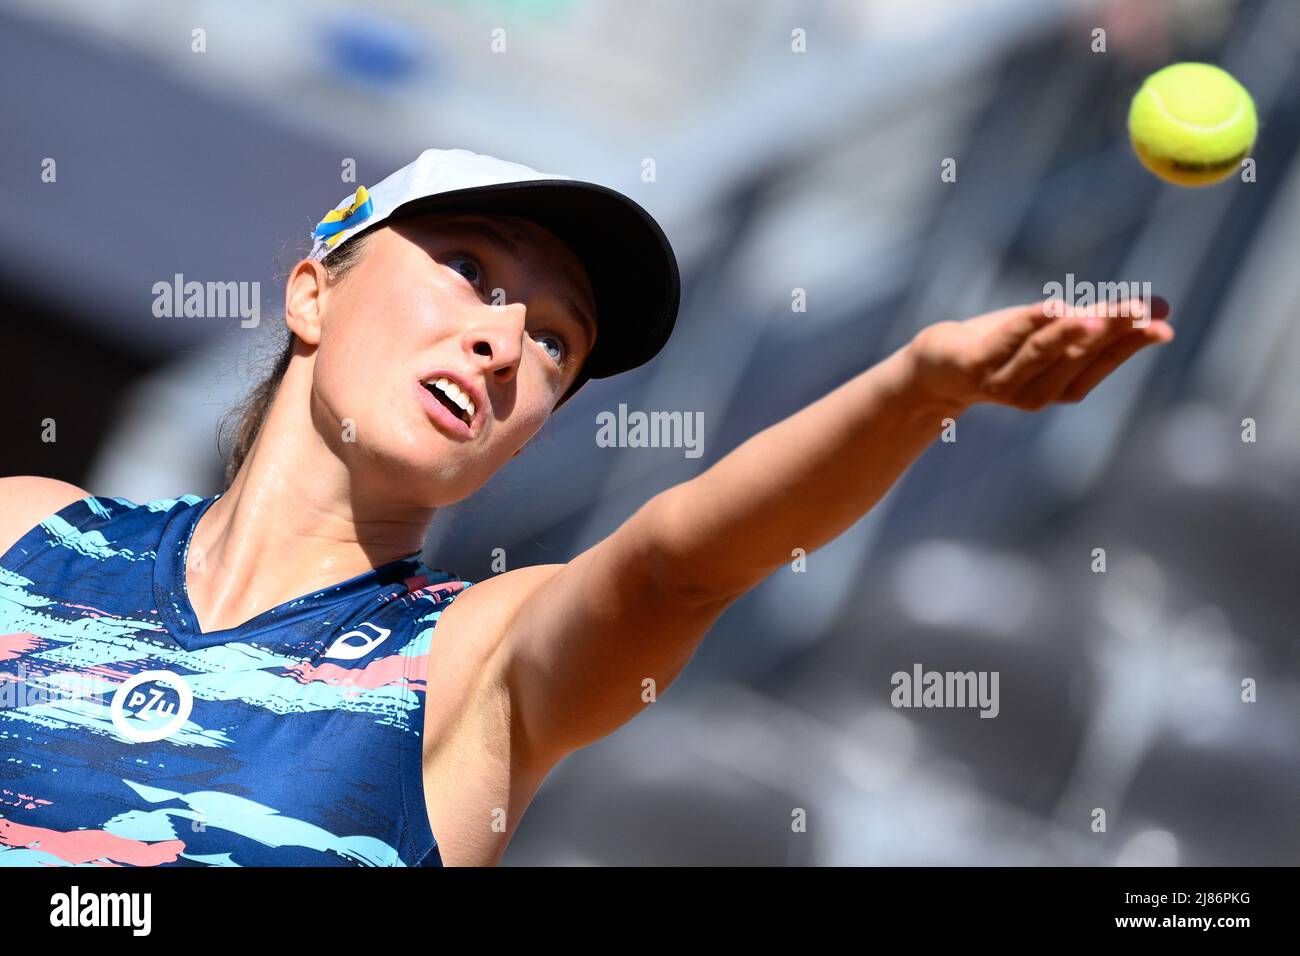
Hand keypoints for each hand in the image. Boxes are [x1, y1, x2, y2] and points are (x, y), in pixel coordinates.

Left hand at [906, 296, 1174, 411]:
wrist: (936, 367)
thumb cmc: (1002, 346)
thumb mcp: (1054, 335)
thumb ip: (1100, 325)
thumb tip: (1164, 308)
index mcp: (1062, 387)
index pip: (1103, 360)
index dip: (1133, 341)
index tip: (1163, 319)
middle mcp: (1036, 393)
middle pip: (1077, 355)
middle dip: (1110, 329)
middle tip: (1142, 308)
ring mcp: (1002, 383)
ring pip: (1041, 352)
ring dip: (1069, 334)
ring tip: (1095, 316)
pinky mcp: (972, 367)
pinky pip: (1004, 344)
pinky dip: (1027, 326)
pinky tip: (1051, 308)